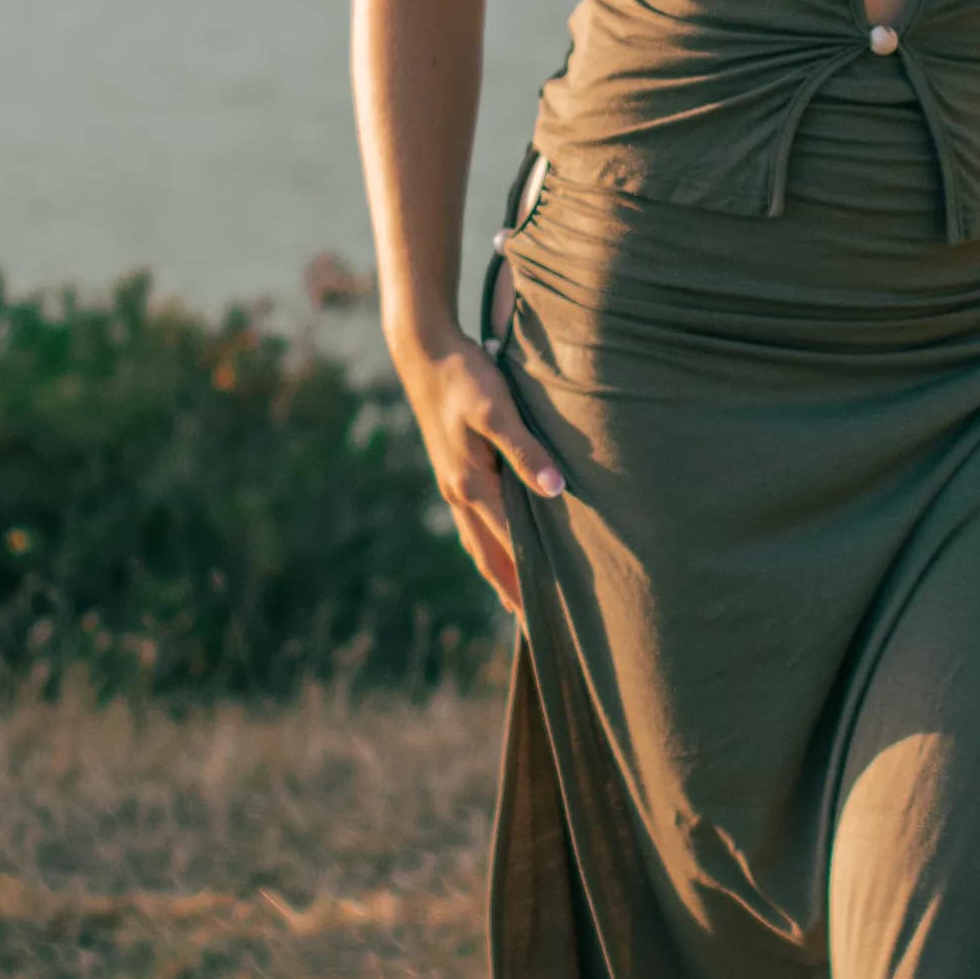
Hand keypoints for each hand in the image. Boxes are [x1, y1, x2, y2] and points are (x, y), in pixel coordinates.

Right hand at [400, 328, 565, 618]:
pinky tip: (496, 544)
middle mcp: (458, 493)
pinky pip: (471, 520)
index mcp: (472, 485)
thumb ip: (526, 450)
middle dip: (510, 590)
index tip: (549, 613)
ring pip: (477, 540)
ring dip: (497, 570)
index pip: (509, 546)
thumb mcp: (497, 409)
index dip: (530, 580)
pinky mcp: (452, 469)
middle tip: (533, 627)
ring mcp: (452, 483)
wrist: (424, 352)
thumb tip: (556, 490)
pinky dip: (488, 543)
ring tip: (514, 600)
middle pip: (488, 555)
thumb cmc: (465, 376)